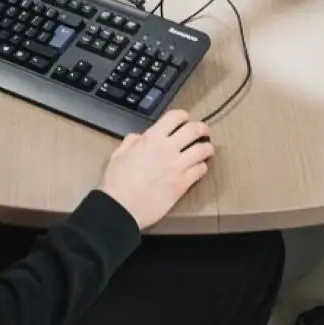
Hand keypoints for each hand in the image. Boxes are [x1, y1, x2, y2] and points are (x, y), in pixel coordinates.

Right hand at [98, 110, 213, 230]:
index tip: (184, 119)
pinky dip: (202, 167)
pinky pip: (200, 170)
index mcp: (152, 138)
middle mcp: (168, 149)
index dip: (182, 116)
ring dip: (207, 147)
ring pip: (202, 150)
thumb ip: (131, 141)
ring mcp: (177, 167)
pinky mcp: (182, 184)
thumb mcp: (118, 154)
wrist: (120, 208)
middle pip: (194, 130)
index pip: (175, 117)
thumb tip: (139, 137)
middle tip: (204, 131)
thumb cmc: (116, 182)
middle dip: (202, 128)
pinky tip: (200, 168)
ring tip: (207, 149)